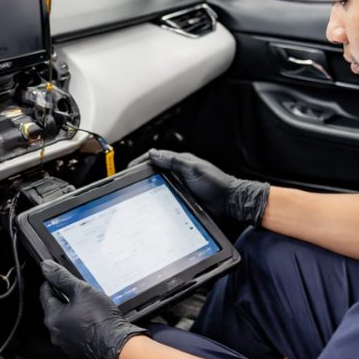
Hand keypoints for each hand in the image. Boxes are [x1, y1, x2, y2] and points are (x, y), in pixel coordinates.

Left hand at [38, 260, 148, 358]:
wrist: (118, 343)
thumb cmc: (101, 319)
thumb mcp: (82, 291)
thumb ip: (62, 278)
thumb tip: (47, 267)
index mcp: (52, 318)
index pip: (45, 294)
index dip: (50, 282)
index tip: (55, 276)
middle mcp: (55, 333)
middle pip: (54, 309)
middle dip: (63, 297)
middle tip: (75, 289)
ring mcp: (66, 344)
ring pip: (64, 322)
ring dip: (71, 312)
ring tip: (86, 304)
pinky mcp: (77, 350)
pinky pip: (74, 333)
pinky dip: (79, 325)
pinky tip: (90, 319)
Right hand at [130, 149, 270, 226]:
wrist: (229, 202)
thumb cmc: (215, 184)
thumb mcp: (193, 169)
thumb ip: (173, 161)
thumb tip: (153, 154)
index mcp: (180, 162)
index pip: (156, 158)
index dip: (141, 162)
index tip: (129, 168)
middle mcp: (178, 173)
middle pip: (154, 172)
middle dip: (141, 175)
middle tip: (129, 182)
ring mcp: (180, 186)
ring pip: (158, 185)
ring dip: (148, 187)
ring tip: (135, 193)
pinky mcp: (181, 199)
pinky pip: (165, 198)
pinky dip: (156, 199)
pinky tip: (150, 204)